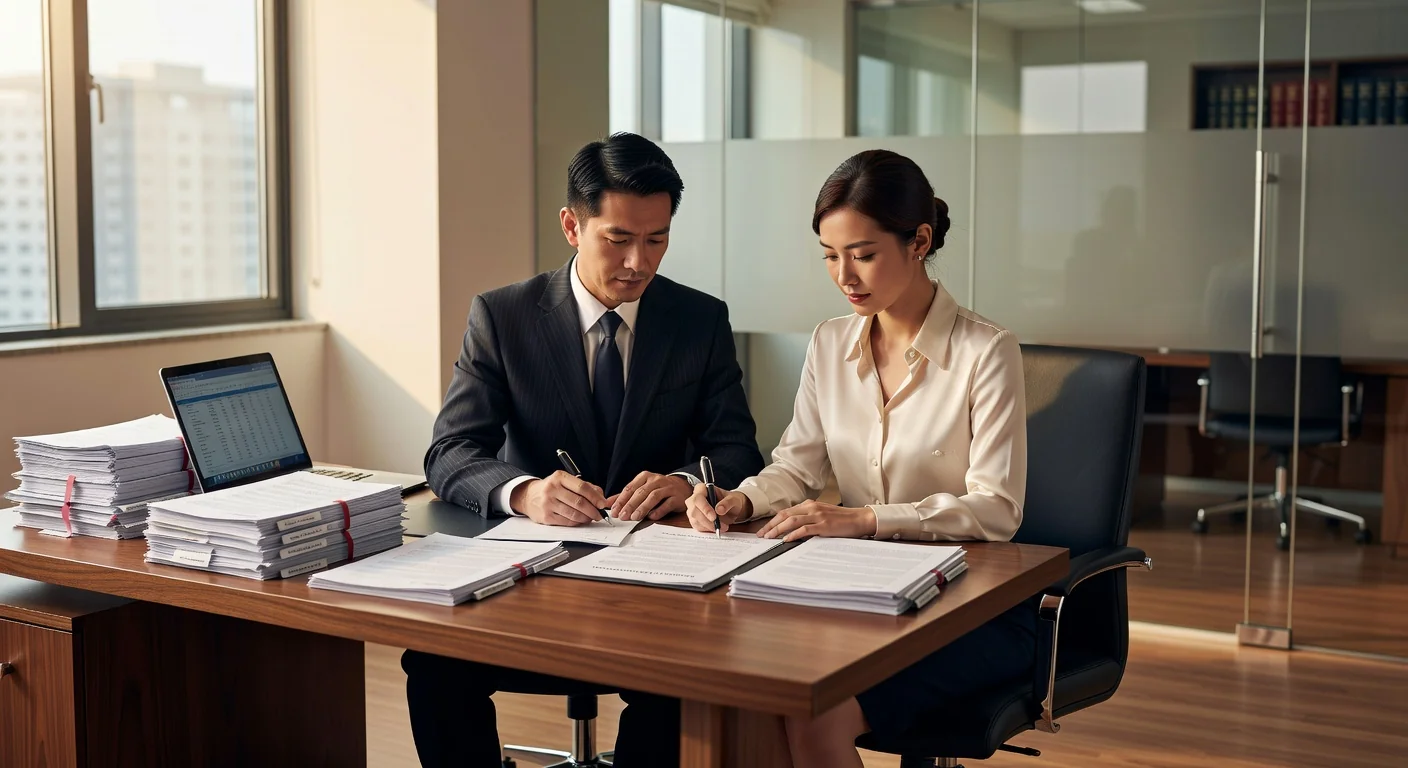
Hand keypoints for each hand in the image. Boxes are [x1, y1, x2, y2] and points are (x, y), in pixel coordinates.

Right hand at [510, 471, 608, 525]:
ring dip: (586, 518)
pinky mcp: (546, 517)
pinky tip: (580, 520)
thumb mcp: (565, 481)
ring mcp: (548, 504)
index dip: (595, 497)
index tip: (602, 503)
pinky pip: (567, 522)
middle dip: (593, 510)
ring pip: (574, 514)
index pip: (582, 487)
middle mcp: (552, 489)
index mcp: (559, 477)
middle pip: (579, 502)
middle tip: (599, 514)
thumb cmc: (551, 488)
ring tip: (591, 517)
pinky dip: (577, 522)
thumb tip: (600, 496)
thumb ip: (584, 486)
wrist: (528, 496)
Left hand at [608, 472, 691, 520]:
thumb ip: (625, 496)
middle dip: (630, 505)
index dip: (621, 500)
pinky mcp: (677, 497)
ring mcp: (667, 488)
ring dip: (643, 507)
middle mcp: (656, 480)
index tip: (614, 511)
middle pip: (640, 492)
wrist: (683, 486)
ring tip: (634, 517)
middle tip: (622, 516)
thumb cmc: (659, 488)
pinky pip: (667, 504)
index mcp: (645, 477)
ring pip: (653, 496)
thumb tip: (608, 503)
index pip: (630, 488)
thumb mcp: (642, 488)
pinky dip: (659, 510)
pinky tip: (652, 517)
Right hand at [684, 485, 751, 533]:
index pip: (698, 498)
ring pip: (695, 520)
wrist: (732, 509)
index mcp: (702, 489)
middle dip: (707, 520)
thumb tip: (719, 510)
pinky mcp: (695, 520)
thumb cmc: (731, 501)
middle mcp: (694, 499)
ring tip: (723, 527)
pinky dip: (708, 529)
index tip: (714, 517)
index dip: (704, 508)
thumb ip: (727, 502)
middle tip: (719, 525)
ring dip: (709, 526)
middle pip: (694, 511)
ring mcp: (693, 510)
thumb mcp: (734, 499)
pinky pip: (698, 527)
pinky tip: (716, 528)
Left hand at [757, 501, 876, 541]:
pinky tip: (786, 540)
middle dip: (771, 525)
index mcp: (809, 505)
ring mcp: (818, 516)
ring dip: (778, 530)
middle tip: (761, 535)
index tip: (764, 530)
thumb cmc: (841, 519)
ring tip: (769, 538)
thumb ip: (808, 519)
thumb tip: (791, 530)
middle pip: (785, 515)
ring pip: (792, 521)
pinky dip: (793, 534)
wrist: (860, 519)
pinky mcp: (824, 525)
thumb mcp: (822, 515)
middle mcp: (811, 508)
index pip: (786, 512)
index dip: (773, 521)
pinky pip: (805, 529)